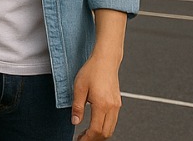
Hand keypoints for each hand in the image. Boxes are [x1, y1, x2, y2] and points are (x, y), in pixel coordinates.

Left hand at [71, 10, 125, 139]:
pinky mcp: (117, 103)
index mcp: (102, 104)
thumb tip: (75, 121)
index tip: (79, 140)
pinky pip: (112, 121)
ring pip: (111, 128)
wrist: (106, 60)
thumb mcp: (79, 87)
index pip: (96, 130)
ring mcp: (116, 106)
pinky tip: (94, 124)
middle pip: (106, 133)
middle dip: (94, 139)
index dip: (87, 138)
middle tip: (82, 139)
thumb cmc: (92, 70)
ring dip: (99, 134)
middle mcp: (112, 107)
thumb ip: (77, 106)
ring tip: (86, 134)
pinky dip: (104, 127)